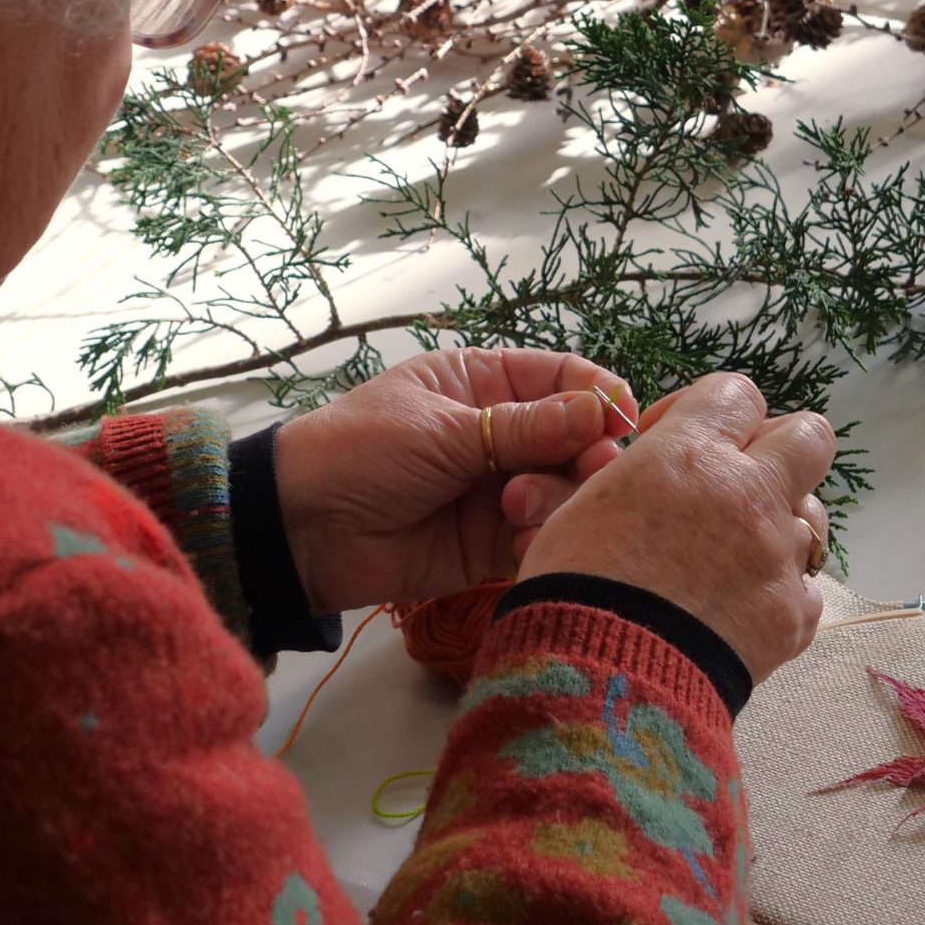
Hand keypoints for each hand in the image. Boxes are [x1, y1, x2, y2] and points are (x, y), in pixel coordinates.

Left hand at [274, 347, 635, 613]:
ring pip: (565, 490)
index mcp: (484, 383)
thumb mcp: (443, 431)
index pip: (563, 379)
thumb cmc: (360, 453)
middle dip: (586, 456)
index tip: (623, 421)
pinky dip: (543, 538)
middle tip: (588, 473)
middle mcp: (501, 434)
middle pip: (577, 439)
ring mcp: (499, 490)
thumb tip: (602, 412)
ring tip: (519, 511)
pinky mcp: (492, 544)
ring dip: (558, 499)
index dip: (599, 397)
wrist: (301, 530)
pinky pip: (541, 536)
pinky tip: (522, 541)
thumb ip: (524, 427)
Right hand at [517, 372, 833, 682]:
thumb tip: (631, 468)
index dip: (710, 410)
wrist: (603, 680)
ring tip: (734, 553)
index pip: (737, 392)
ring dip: (778, 524)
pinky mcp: (792, 615)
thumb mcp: (579, 509)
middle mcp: (747, 493)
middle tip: (738, 479)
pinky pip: (805, 588)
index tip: (674, 440)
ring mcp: (777, 555)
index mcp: (689, 454)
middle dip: (780, 449)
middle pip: (809, 435)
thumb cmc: (573, 590)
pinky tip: (738, 610)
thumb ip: (623, 476)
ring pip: (810, 515)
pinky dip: (777, 594)